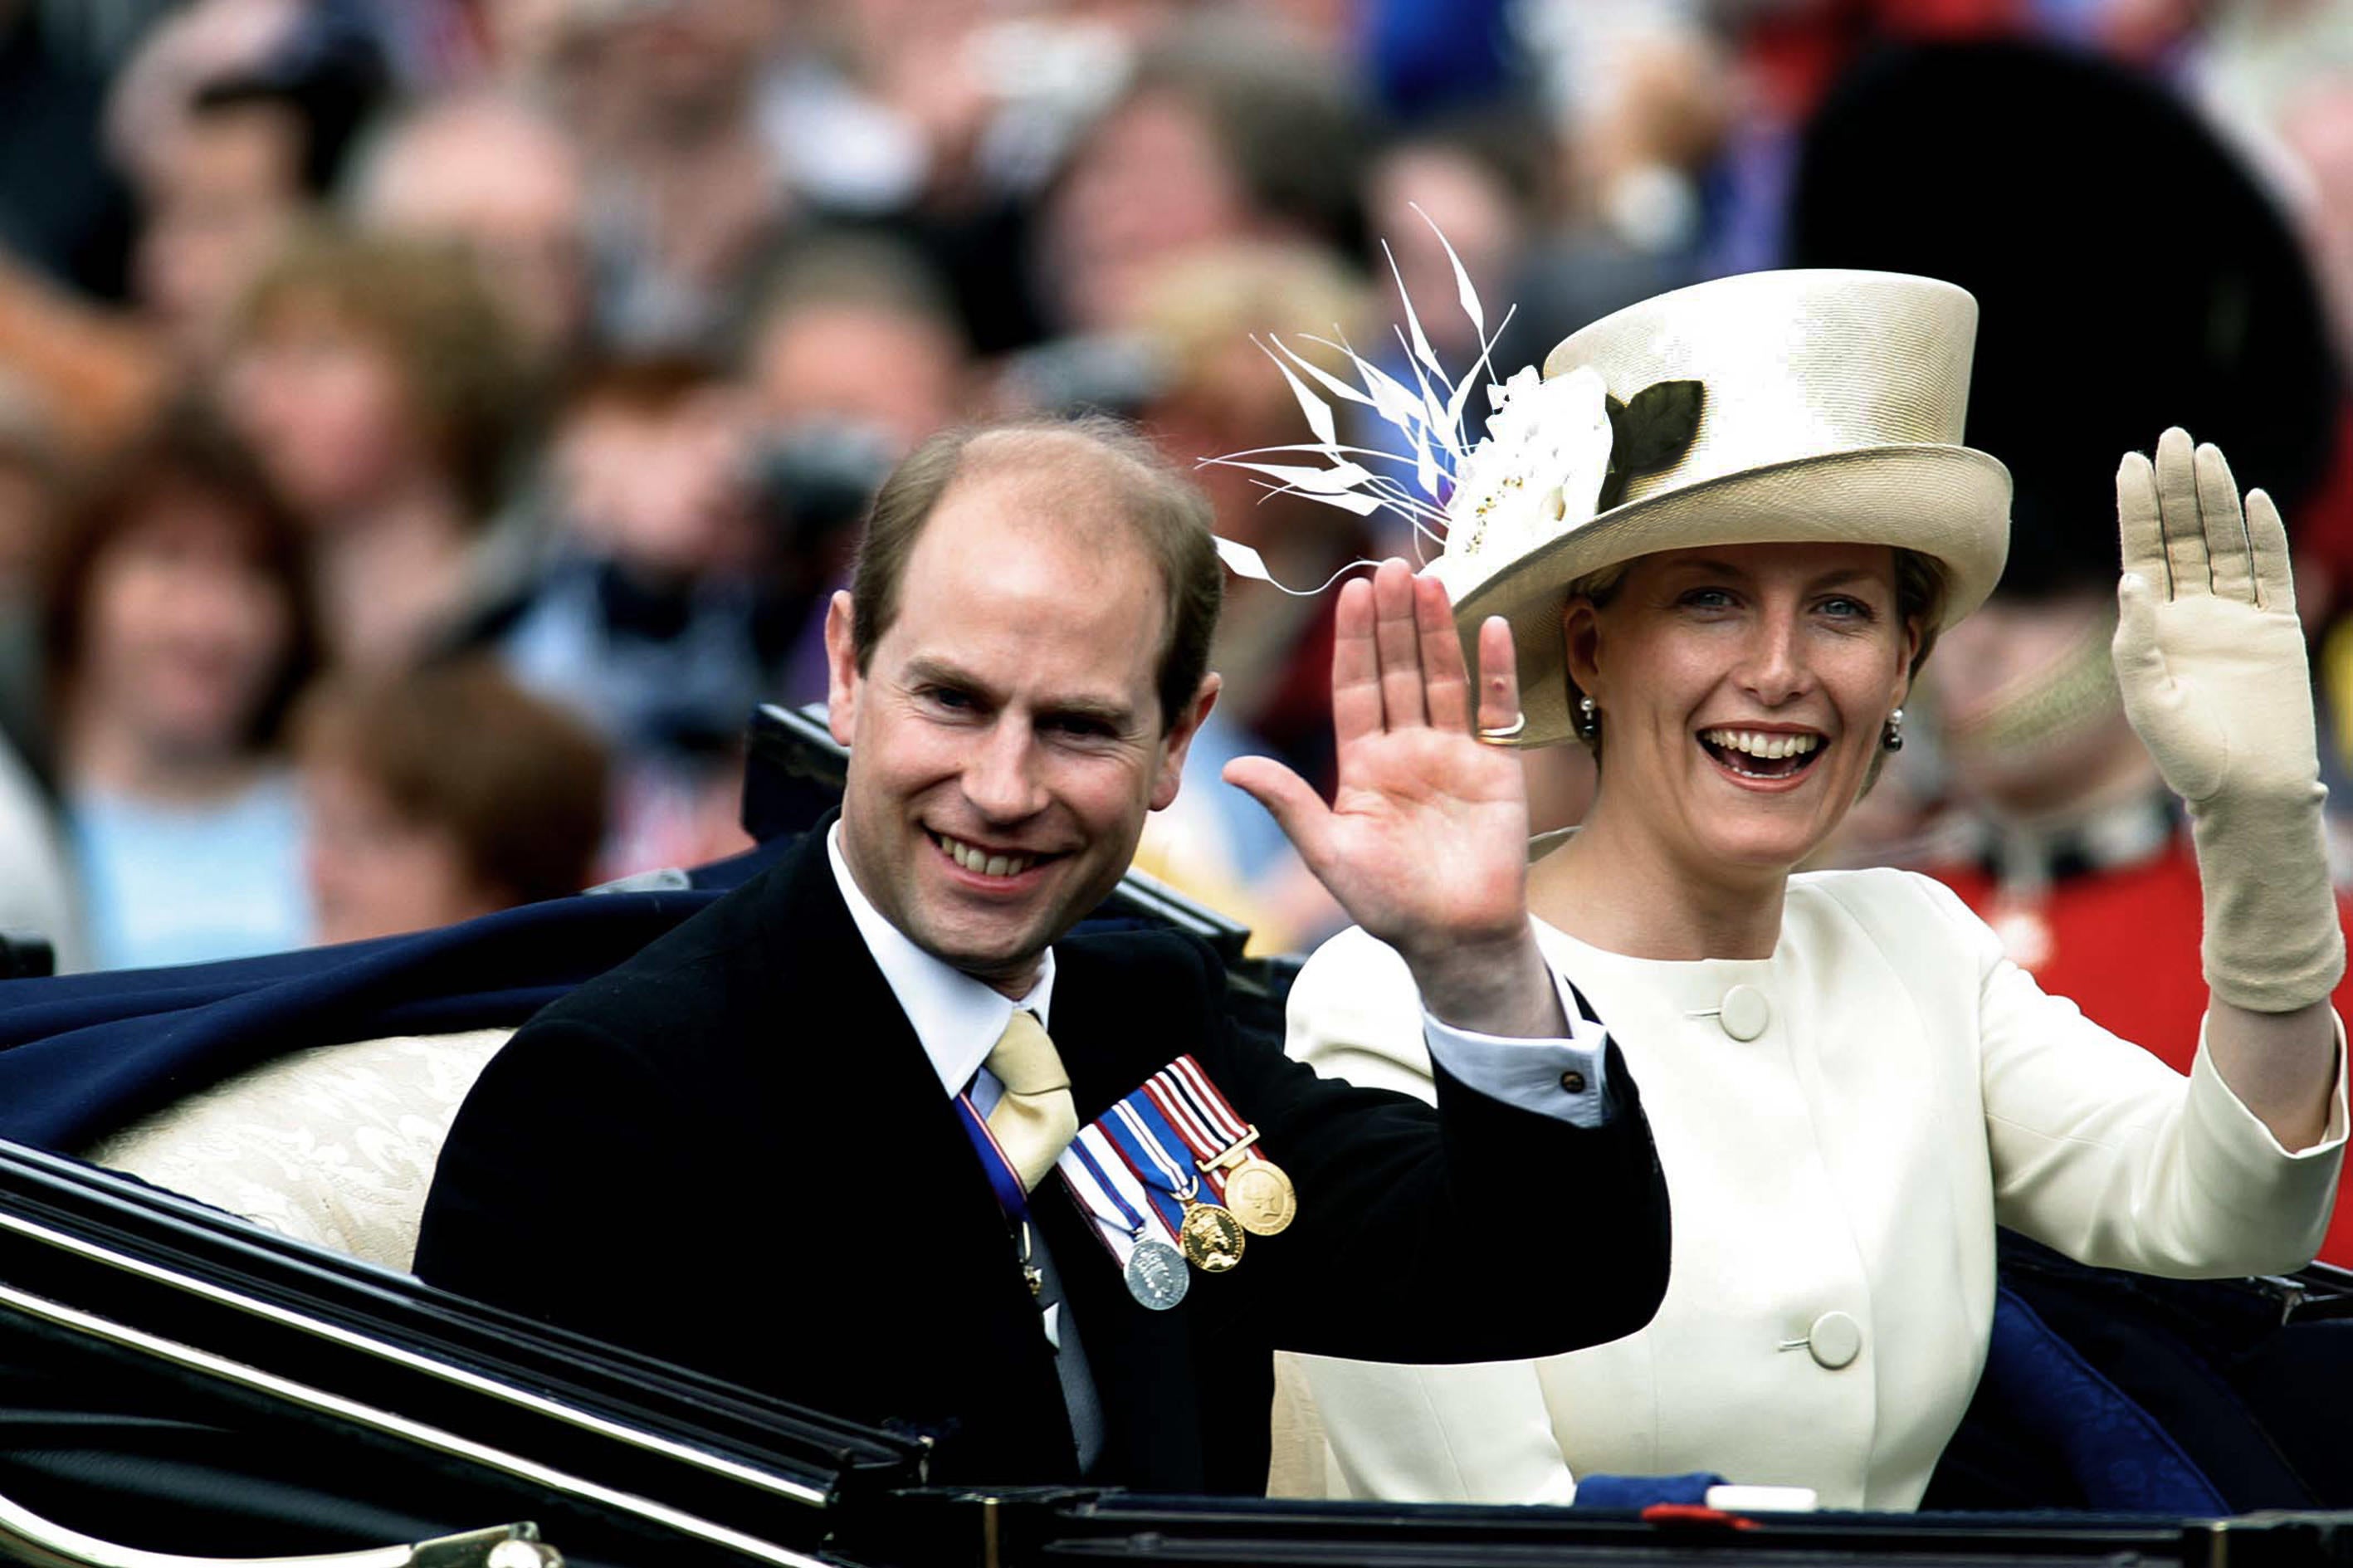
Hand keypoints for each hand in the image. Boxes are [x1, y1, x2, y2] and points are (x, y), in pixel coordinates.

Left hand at [1225, 561, 1559, 1032]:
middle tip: (1391, 564)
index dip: (1354, 640)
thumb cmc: (1387, 903)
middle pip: (1399, 669)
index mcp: (1363, 763)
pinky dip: (1496, 670)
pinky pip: (1497, 711)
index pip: (1354, 687)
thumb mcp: (1327, 851)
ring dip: (1438, 630)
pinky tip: (1491, 627)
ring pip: (1444, 678)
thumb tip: (1231, 768)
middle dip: (1394, 619)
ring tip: (1431, 579)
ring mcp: (1454, 754)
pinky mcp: (1497, 769)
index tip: (1352, 590)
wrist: (1453, 939)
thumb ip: (1287, 803)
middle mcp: (1407, 748)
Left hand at [2112, 427, 2316, 807]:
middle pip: (2184, 537)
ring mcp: (2236, 618)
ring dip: (2216, 500)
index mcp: (2153, 628)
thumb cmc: (2187, 756)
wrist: (2247, 791)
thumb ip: (2135, 642)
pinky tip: (2253, 501)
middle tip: (2172, 437)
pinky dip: (2264, 537)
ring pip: (2226, 545)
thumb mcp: (2147, 700)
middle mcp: (2193, 615)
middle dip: (2177, 489)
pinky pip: (2271, 574)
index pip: (2143, 553)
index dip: (2137, 508)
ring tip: (2205, 454)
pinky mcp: (2277, 630)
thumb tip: (2130, 579)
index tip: (2131, 462)